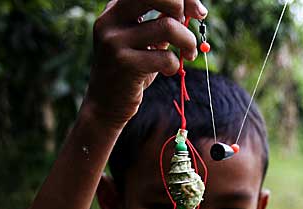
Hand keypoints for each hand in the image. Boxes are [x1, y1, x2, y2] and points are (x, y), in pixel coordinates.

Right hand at [84, 0, 205, 128]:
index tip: (198, 11)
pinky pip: (166, 57)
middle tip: (187, 26)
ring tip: (189, 54)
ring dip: (188, 41)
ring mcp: (115, 41)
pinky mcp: (124, 64)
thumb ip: (163, 21)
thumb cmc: (131, 69)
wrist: (105, 104)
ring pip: (168, 26)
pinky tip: (169, 70)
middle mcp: (111, 19)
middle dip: (182, 8)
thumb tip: (198, 9)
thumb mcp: (144, 40)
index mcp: (116, 8)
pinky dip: (175, 64)